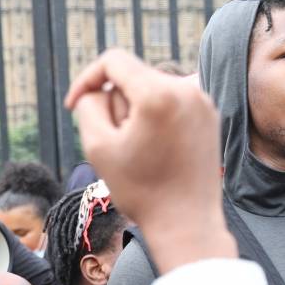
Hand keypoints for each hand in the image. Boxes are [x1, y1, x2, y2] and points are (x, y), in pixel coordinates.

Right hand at [64, 49, 233, 273]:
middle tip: (117, 144)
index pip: (113, 61)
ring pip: (152, 89)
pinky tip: (159, 150)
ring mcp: (203, 101)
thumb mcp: (98, 146)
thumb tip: (100, 88)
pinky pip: (172, 102)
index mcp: (158, 94)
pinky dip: (157, 118)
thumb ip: (89, 105)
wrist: (187, 223)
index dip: (87, 79)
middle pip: (134, 77)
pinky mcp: (211, 115)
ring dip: (136, 111)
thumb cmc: (141, 190)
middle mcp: (186, 89)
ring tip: (141, 149)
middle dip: (116, 104)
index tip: (74, 106)